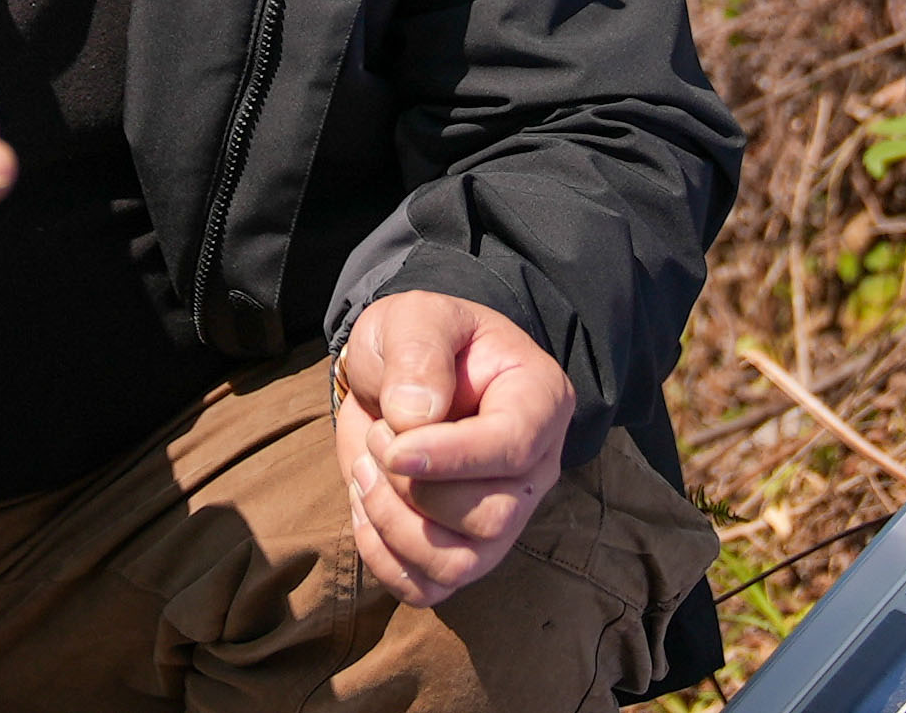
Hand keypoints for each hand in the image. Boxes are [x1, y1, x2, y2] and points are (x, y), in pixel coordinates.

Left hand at [334, 289, 574, 606]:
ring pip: (460, 564)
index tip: (395, 449)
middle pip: (491, 516)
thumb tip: (415, 418)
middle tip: (380, 437)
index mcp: (539, 399)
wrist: (399, 378)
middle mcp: (534, 468)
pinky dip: (383, 560)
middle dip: (415, 487)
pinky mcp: (463, 553)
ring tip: (367, 471)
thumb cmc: (419, 341)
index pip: (513, 447)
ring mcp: (503, 519)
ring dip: (394, 525)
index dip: (453, 457)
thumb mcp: (415, 318)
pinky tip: (366, 507)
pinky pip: (428, 589)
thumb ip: (418, 352)